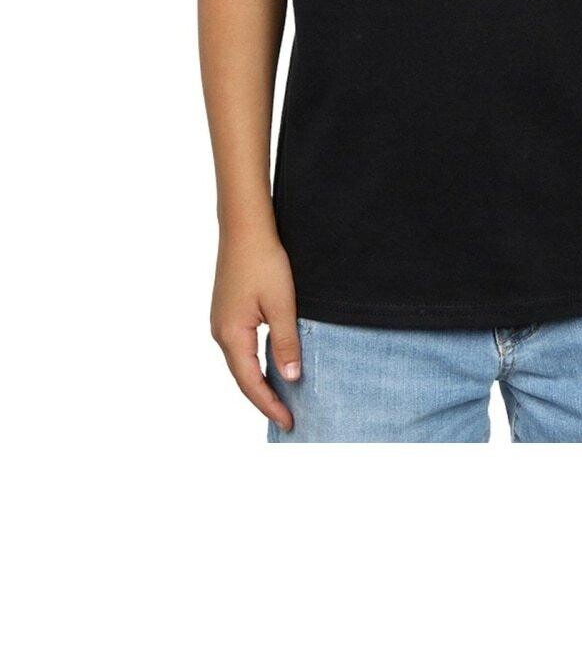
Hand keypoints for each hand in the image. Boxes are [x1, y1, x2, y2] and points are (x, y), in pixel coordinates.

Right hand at [210, 230, 300, 431]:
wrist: (244, 228)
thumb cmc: (263, 261)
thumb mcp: (282, 304)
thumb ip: (285, 343)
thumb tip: (290, 378)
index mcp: (231, 335)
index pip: (250, 383)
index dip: (270, 405)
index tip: (288, 423)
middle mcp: (220, 332)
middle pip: (242, 377)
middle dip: (264, 399)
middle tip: (288, 417)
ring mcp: (221, 322)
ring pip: (241, 362)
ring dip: (260, 381)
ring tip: (283, 397)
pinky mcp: (227, 312)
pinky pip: (241, 347)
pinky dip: (256, 362)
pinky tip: (271, 365)